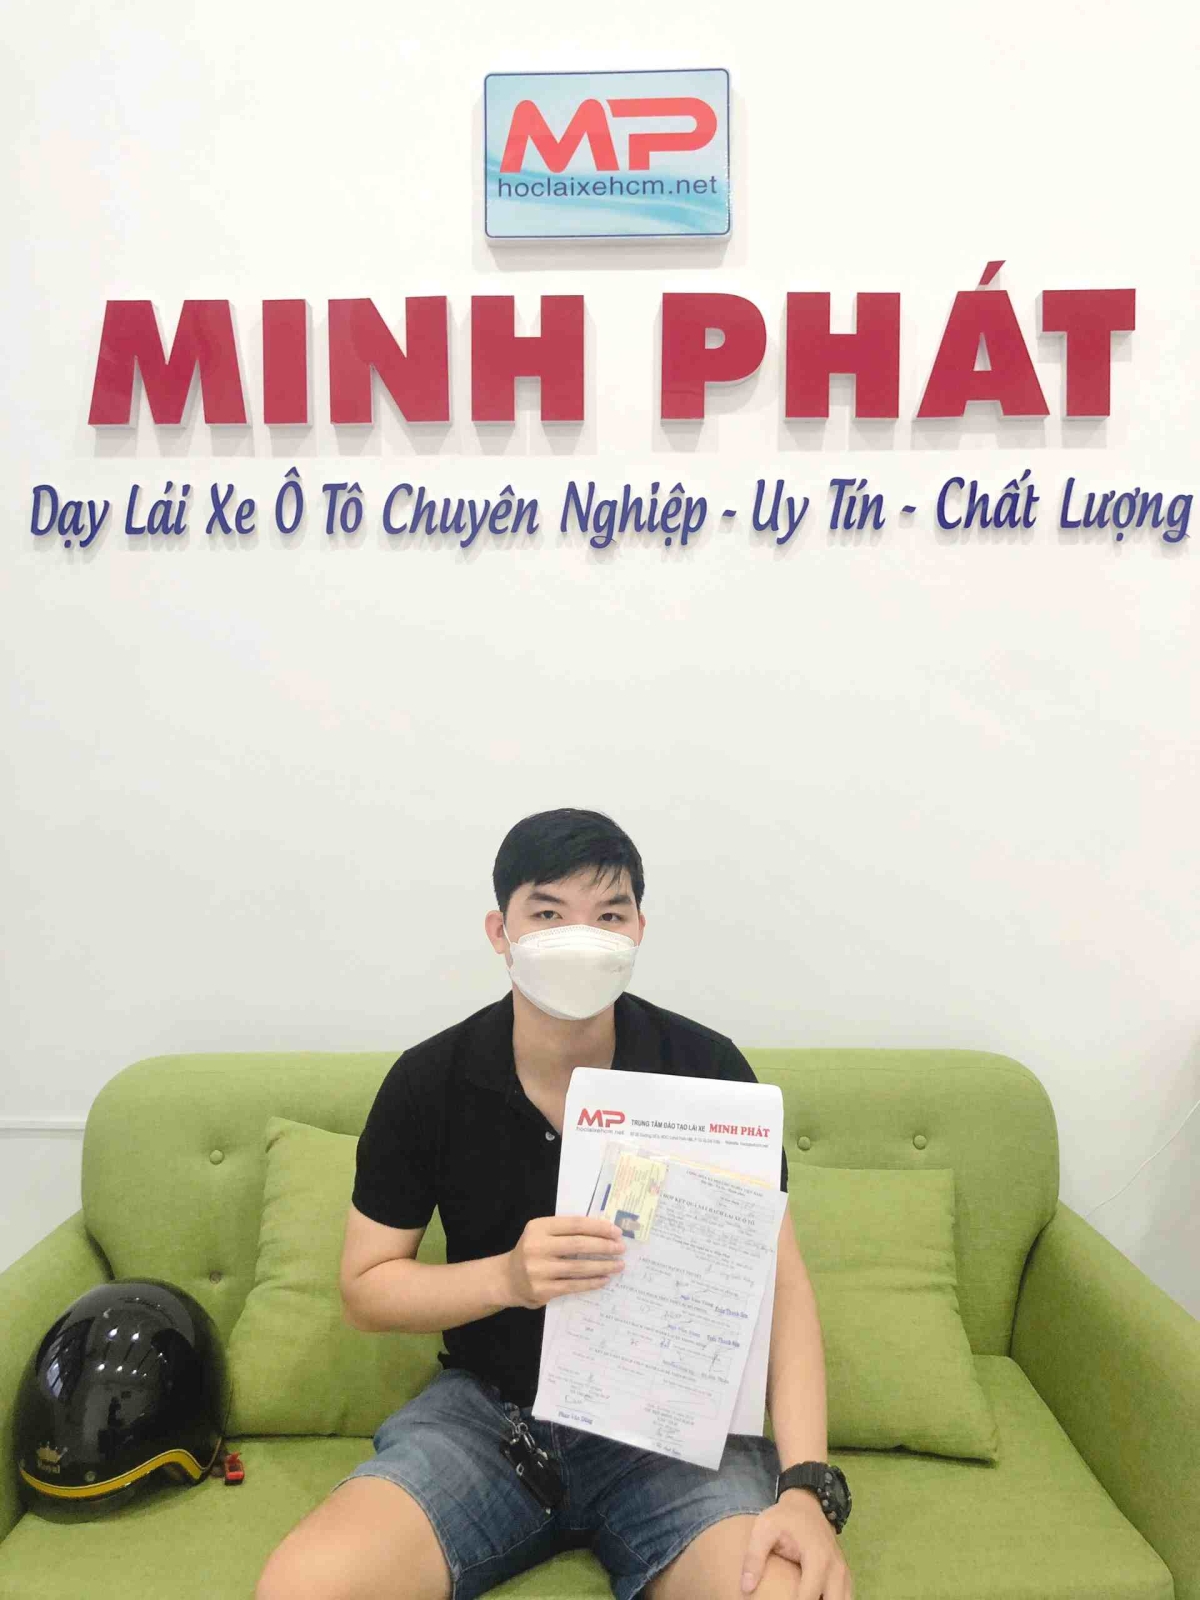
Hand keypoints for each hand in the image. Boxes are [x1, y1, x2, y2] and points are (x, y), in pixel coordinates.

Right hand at [503, 1215, 625, 1308]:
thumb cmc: (533, 1252)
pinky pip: (573, 1285)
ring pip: (578, 1267)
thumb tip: (604, 1232)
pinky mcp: (542, 1290)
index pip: (575, 1224)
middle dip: (604, 1246)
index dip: (598, 1227)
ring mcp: (539, 1270)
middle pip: (578, 1245)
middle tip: (621, 1248)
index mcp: (538, 1227)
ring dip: (603, 1266)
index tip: (616, 1231)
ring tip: (618, 1265)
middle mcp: (536, 1247)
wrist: (508, 1279)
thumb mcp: (542, 1234)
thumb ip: (566, 1231)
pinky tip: (604, 1279)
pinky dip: (592, 1282)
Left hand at [741, 1489, 851, 1598]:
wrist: (806, 1504)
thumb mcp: (764, 1529)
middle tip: (791, 1599)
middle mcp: (836, 1568)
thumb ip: (754, 1558)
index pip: (809, 1598)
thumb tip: (746, 1588)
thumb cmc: (783, 1518)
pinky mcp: (844, 1574)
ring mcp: (843, 1572)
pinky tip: (816, 1599)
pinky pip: (845, 1597)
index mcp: (817, 1558)